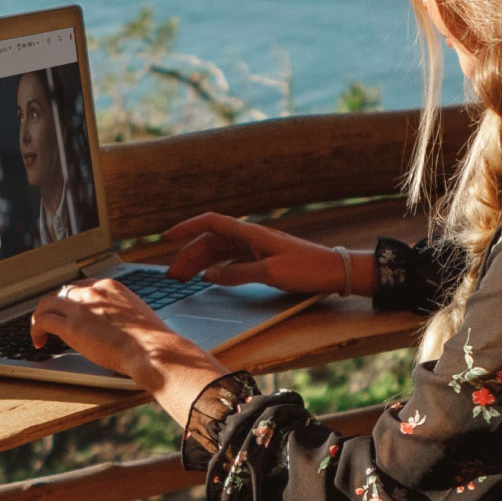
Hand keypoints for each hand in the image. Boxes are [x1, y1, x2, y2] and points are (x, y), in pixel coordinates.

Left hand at [30, 278, 229, 424]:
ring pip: (47, 303)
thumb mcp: (138, 314)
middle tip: (54, 322)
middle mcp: (93, 292)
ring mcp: (80, 308)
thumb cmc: (151, 339)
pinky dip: (36, 330)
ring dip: (40, 317)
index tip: (71, 311)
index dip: (73, 300)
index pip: (82, 286)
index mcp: (110, 286)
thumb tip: (118, 324)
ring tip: (40, 332)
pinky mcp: (71, 327)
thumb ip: (122, 313)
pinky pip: (42, 321)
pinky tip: (39, 342)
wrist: (152, 349)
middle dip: (56, 308)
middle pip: (63, 292)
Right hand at [163, 212, 372, 295]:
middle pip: (212, 241)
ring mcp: (257, 248)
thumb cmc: (307, 269)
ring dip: (201, 263)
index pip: (211, 223)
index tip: (166, 238)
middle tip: (172, 276)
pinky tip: (209, 278)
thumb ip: (236, 274)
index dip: (187, 228)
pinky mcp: (263, 259)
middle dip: (189, 255)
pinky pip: (232, 260)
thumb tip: (209, 276)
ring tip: (184, 279)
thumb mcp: (270, 274)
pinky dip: (217, 268)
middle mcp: (251, 237)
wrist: (335, 272)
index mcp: (251, 233)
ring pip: (220, 251)